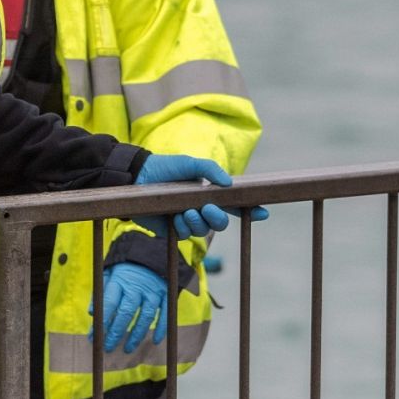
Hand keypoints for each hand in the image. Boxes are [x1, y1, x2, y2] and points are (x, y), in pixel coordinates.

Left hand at [89, 262, 167, 352]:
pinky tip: (155, 341)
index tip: (93, 337)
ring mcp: (153, 291)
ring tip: (127, 349)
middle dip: (115, 333)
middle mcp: (136, 287)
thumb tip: (91, 313)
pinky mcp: (167, 294)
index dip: (100, 323)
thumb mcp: (108, 272)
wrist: (152, 249)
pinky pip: (165, 314)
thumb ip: (99, 292)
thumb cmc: (125, 266)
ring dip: (136, 335)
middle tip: (108, 348)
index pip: (108, 305)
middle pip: (125, 314)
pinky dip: (162, 329)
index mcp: (119, 280)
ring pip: (145, 317)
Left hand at [133, 154, 268, 236]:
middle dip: (218, 218)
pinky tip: (175, 216)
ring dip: (198, 222)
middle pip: (221, 222)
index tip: (262, 212)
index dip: (251, 210)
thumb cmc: (164, 167)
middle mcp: (200, 208)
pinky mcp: (172, 228)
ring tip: (186, 211)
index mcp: (209, 193)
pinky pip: (185, 235)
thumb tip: (229, 183)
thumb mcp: (189, 164)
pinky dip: (183, 226)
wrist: (136, 177)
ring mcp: (187, 219)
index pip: (234, 204)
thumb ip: (210, 169)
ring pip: (203, 230)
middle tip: (207, 208)